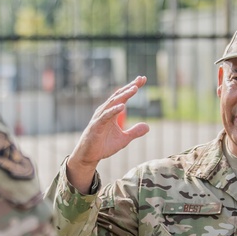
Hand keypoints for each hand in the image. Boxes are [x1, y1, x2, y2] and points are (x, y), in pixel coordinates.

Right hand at [65, 77, 150, 192]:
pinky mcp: (96, 126)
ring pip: (112, 103)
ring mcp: (100, 118)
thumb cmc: (103, 145)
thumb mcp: (124, 139)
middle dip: (129, 87)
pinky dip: (114, 111)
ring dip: (123, 95)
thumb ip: (134, 132)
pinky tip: (122, 107)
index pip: (123, 97)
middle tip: (141, 79)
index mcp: (112, 112)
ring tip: (134, 89)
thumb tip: (148, 126)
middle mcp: (105, 112)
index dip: (132, 87)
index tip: (143, 79)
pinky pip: (105, 117)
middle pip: (118, 96)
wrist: (89, 156)